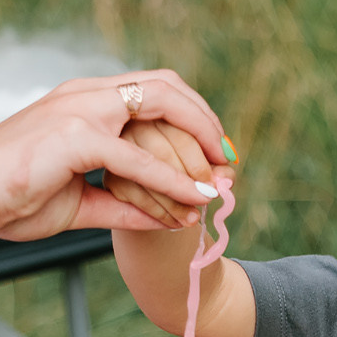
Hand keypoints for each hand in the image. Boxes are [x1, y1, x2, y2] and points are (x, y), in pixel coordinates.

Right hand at [0, 69, 228, 243]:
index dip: (189, 115)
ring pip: (163, 106)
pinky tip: (197, 198)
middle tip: (229, 156)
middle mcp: (84, 95)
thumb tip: (162, 218)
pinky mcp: (76, 137)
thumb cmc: (3, 200)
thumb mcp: (75, 203)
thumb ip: (120, 204)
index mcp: (79, 101)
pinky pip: (141, 160)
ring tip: (224, 173)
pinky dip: (175, 180)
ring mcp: (80, 110)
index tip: (212, 150)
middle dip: (206, 118)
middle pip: (166, 85)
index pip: (148, 90)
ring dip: (201, 138)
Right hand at [105, 117, 225, 229]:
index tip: (220, 180)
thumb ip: (219, 170)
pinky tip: (175, 223)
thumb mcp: (206, 168)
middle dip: (191, 180)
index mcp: (162, 113)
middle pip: (164, 154)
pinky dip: (160, 214)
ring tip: (194, 218)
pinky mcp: (111, 179)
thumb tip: (224, 180)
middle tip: (209, 198)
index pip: (183, 132)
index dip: (205, 157)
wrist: (155, 196)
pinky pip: (137, 197)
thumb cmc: (187, 174)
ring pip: (150, 176)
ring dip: (177, 202)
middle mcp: (134, 126)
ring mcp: (119, 152)